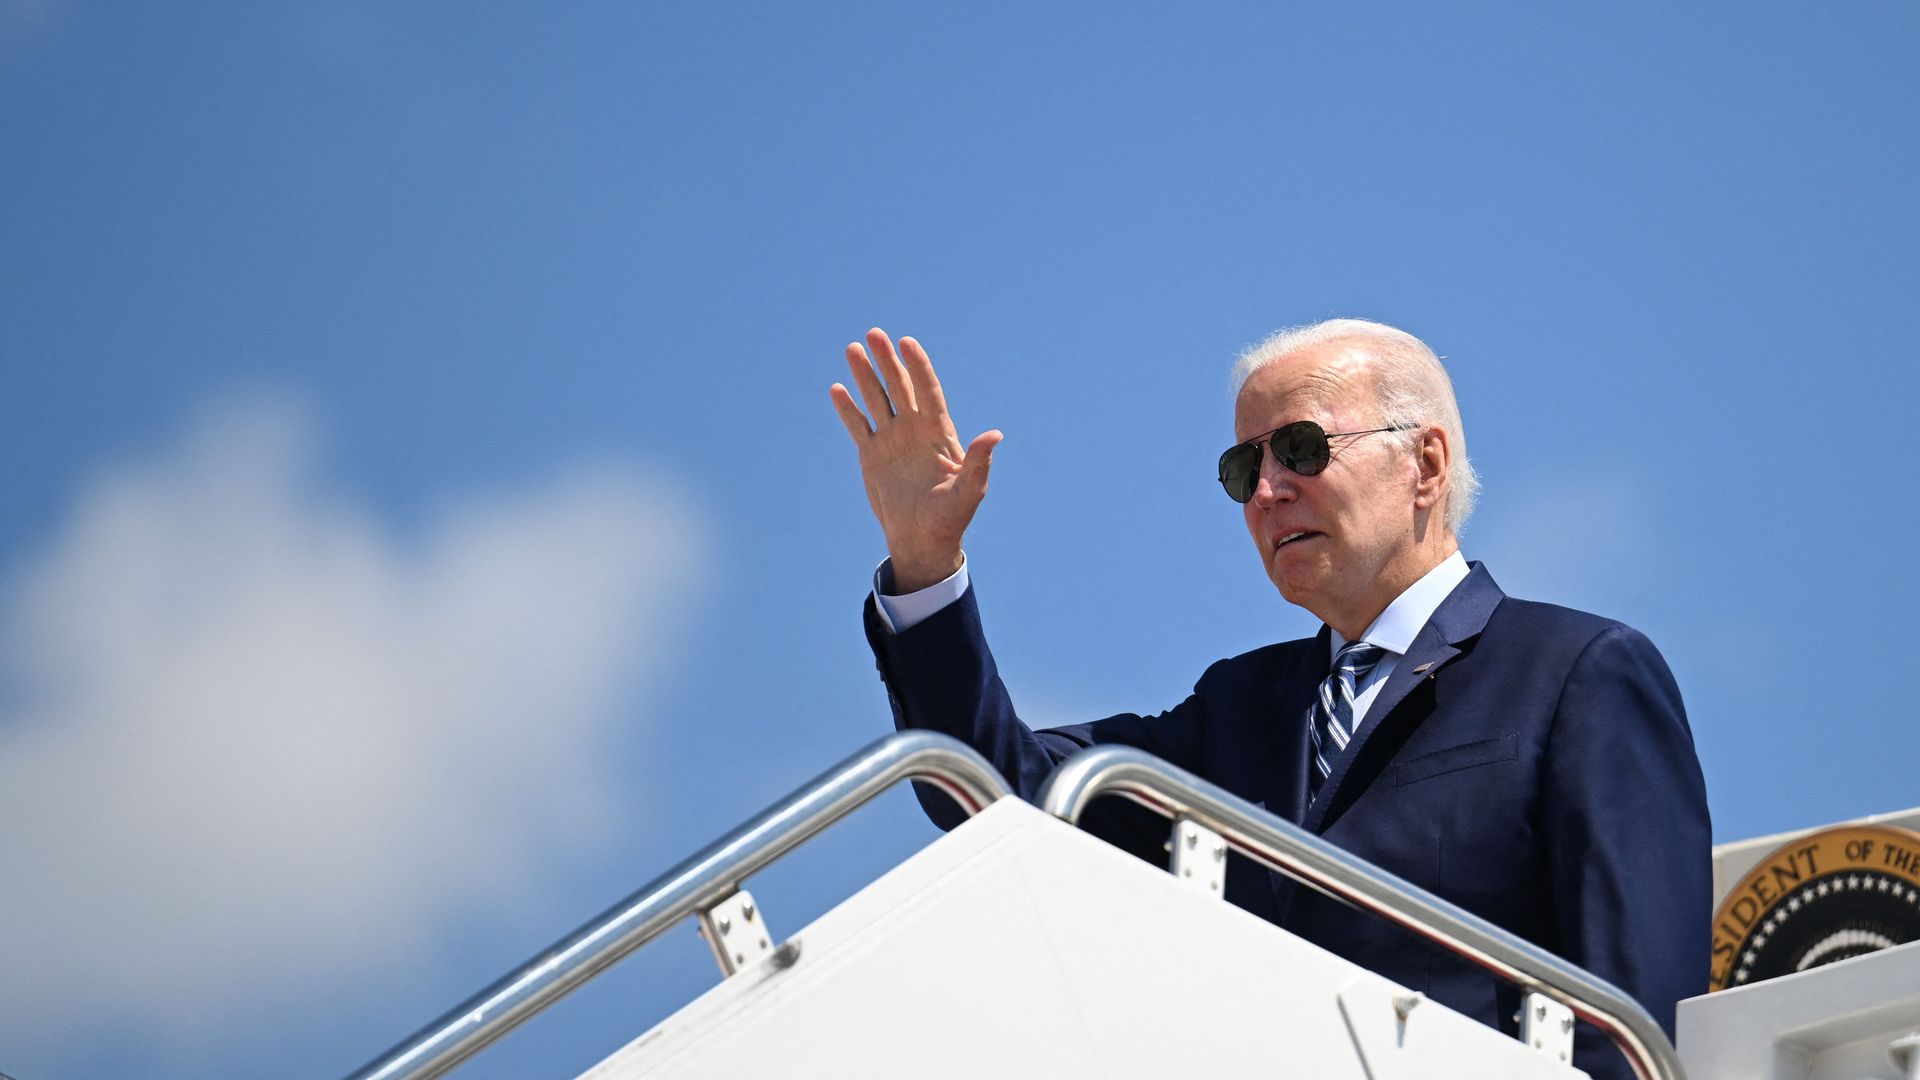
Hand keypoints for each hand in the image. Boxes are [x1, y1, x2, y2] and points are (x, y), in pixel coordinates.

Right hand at [830, 328, 1002, 592]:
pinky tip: (838, 389)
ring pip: (877, 399)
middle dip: (887, 360)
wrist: (922, 541)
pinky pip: (858, 426)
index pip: (928, 391)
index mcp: (939, 433)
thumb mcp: (969, 491)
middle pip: (900, 387)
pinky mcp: (872, 455)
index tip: (907, 342)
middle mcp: (914, 430)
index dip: (918, 366)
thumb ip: (979, 462)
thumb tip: (995, 434)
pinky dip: (848, 409)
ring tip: (853, 348)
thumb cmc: (950, 518)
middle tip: (873, 334)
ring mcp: (892, 440)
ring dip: (865, 375)